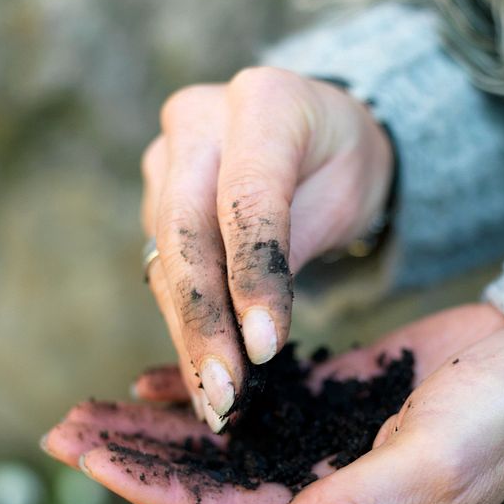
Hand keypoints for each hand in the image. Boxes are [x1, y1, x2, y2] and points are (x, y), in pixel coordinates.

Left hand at [40, 304, 503, 503]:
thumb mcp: (421, 471)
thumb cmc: (491, 428)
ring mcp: (312, 441)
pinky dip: (206, 391)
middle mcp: (309, 484)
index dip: (147, 485)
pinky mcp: (321, 399)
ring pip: (216, 437)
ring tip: (93, 406)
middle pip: (201, 474)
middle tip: (61, 429)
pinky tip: (162, 378)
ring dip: (156, 424)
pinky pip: (249, 402)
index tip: (84, 461)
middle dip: (132, 453)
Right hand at [141, 67, 392, 429]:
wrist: (319, 139)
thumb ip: (296, 245)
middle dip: (204, 323)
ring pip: (167, 261)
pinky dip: (186, 330)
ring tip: (215, 404)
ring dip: (189, 339)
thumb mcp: (349, 193)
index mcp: (261, 99)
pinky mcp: (154, 200)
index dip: (253, 276)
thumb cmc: (344, 165)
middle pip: (185, 232)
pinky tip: (203, 381)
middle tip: (225, 395)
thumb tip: (253, 335)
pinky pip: (165, 273)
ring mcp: (166, 160)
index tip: (267, 349)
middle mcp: (198, 121)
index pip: (245, 196)